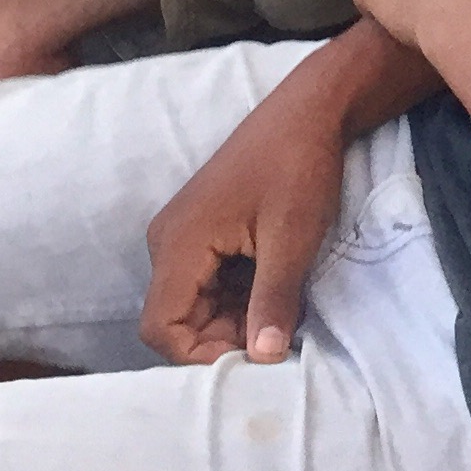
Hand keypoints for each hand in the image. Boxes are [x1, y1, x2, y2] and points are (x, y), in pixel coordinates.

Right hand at [141, 62, 350, 364]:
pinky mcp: (203, 231)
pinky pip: (207, 283)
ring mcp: (184, 235)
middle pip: (176, 321)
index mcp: (178, 244)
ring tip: (280, 310)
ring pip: (195, 305)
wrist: (309, 111)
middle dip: (222, 338)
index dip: (201, 356)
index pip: (161, 329)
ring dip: (233, 319)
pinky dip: (237, 297)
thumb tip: (264, 359)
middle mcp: (168, 242)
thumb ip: (273, 301)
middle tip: (275, 336)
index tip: (253, 355)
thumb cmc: (298, 168)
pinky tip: (274, 288)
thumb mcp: (291, 240)